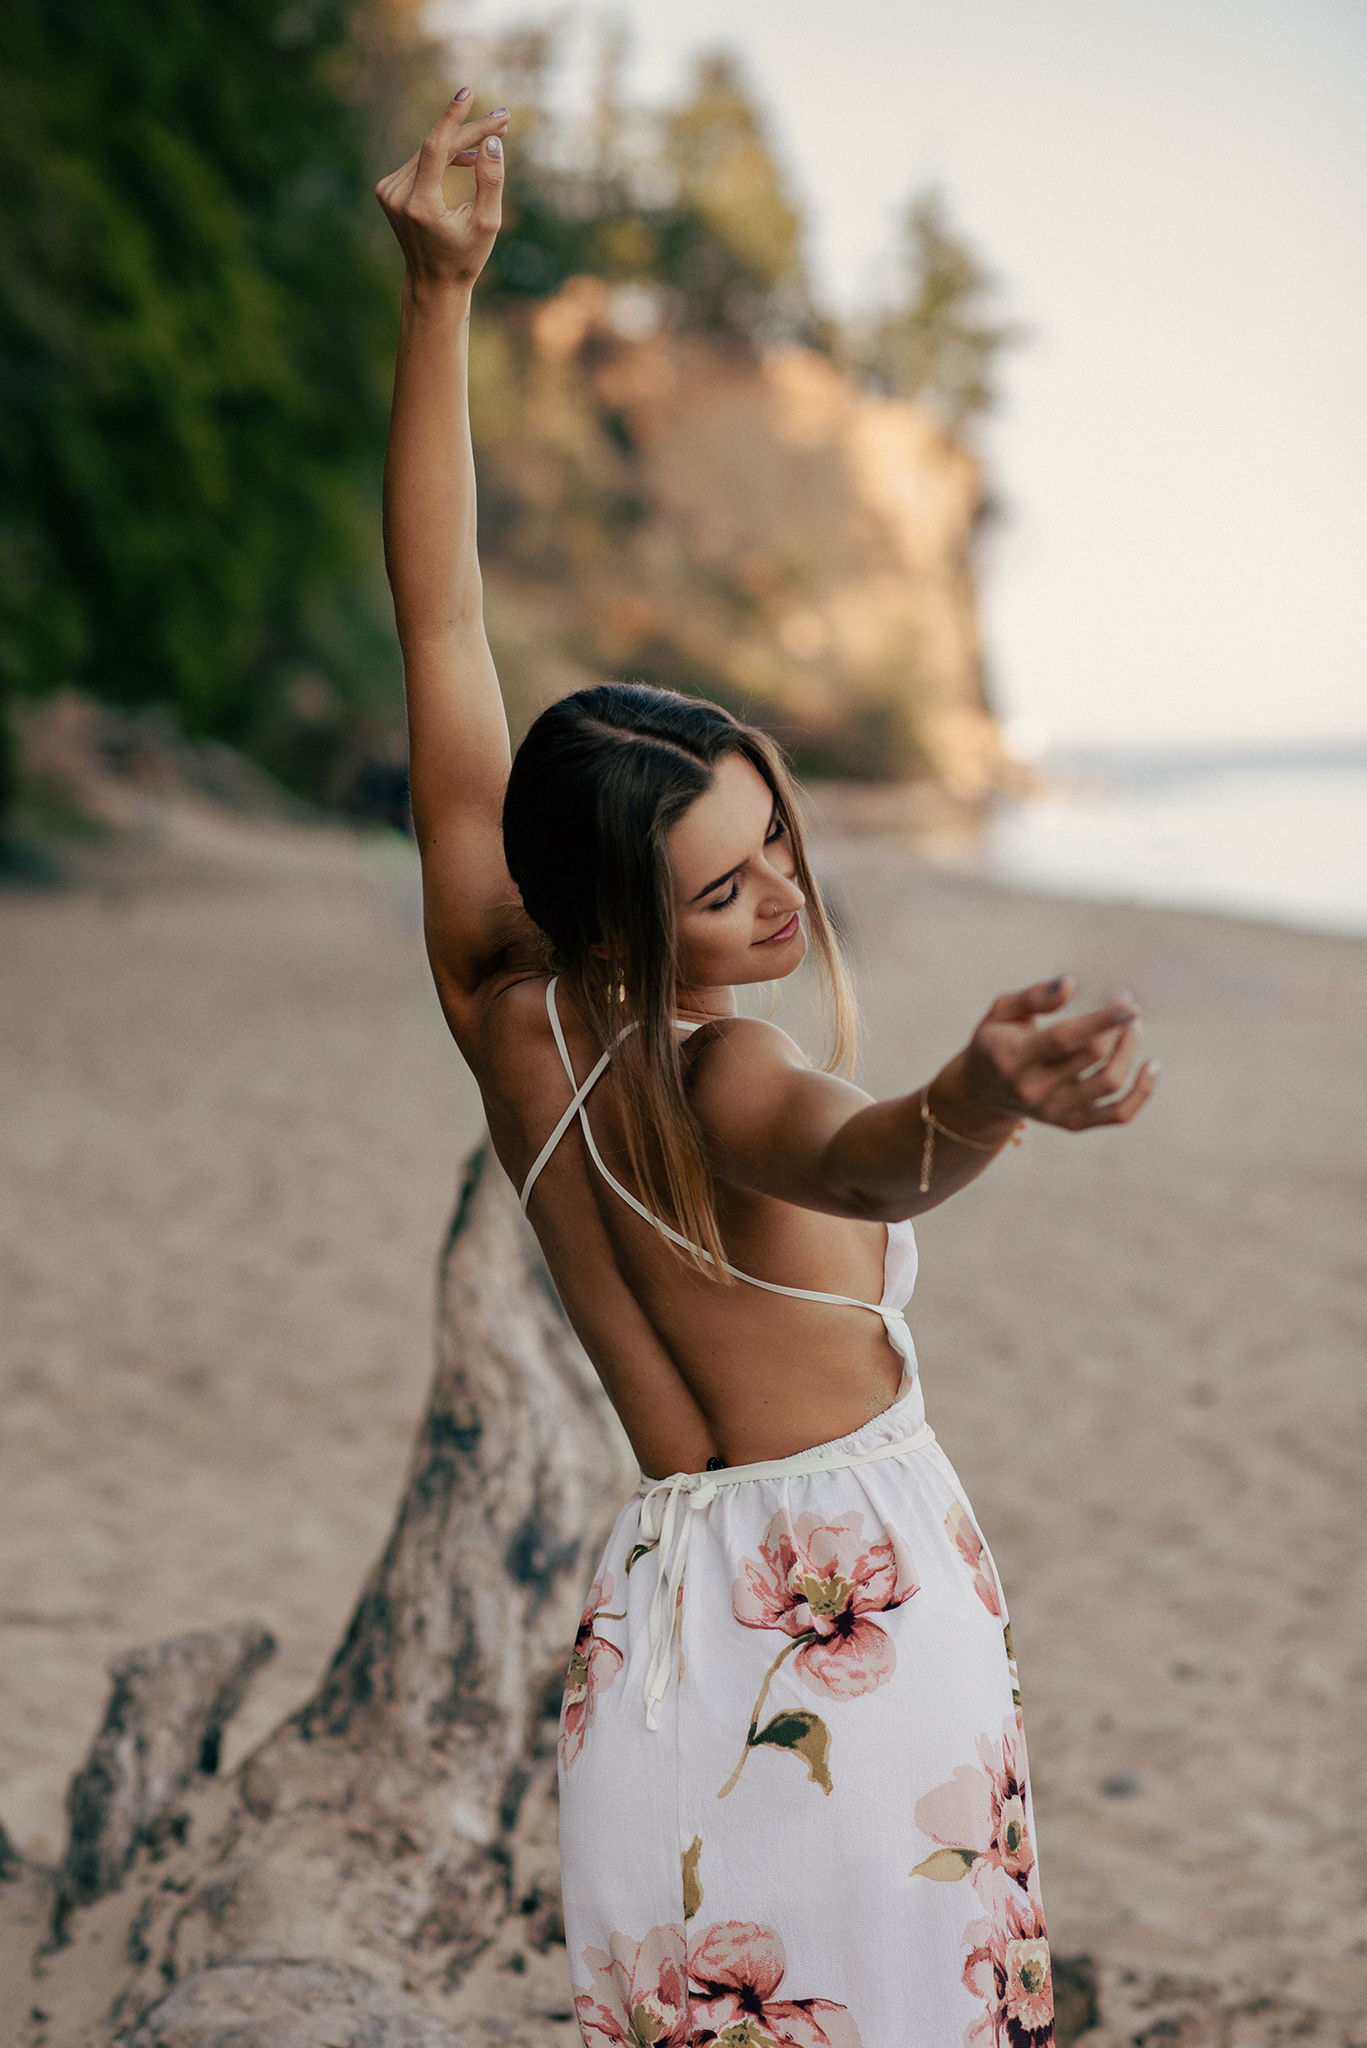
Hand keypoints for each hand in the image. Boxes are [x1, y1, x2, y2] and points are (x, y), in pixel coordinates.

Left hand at [374, 91, 509, 294]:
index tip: (467, 93)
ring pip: (429, 151)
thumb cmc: (465, 256)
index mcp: (420, 206)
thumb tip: (494, 141)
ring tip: (493, 138)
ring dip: (460, 143)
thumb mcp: (487, 224)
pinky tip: (469, 158)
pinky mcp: (387, 189)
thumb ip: (492, 181)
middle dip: (470, 132)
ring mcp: (388, 191)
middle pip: (435, 147)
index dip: (452, 118)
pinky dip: (444, 156)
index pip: (433, 148)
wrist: (433, 282)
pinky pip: (421, 161)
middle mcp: (398, 195)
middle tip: (503, 119)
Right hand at [956, 975, 1157, 1131]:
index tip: (1129, 1004)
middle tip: (1124, 1001)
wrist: (982, 1093)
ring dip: (1130, 1050)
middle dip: (1117, 1025)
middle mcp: (1033, 1089)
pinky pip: (1119, 1114)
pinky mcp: (1072, 1123)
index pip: (1064, 1038)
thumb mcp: (1002, 1011)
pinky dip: (1143, 1092)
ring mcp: (1055, 1110)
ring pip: (1110, 1082)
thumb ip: (1034, 996)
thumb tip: (1070, 982)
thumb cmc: (997, 1040)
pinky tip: (1152, 1066)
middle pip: (1093, 1055)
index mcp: (1013, 1057)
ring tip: (1133, 1029)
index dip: (1101, 1020)